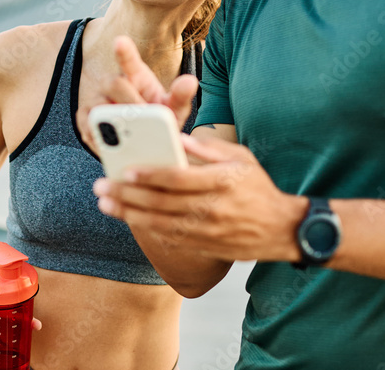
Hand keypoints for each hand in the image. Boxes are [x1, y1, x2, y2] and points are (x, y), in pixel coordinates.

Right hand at [76, 35, 198, 145]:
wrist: (144, 141)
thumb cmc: (159, 119)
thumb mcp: (174, 109)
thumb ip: (181, 96)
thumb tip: (190, 81)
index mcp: (135, 76)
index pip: (129, 60)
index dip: (125, 51)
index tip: (120, 41)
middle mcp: (112, 84)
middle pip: (115, 84)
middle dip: (130, 101)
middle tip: (143, 117)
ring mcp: (96, 101)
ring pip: (99, 108)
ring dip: (114, 122)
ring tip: (131, 136)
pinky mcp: (85, 120)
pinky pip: (89, 128)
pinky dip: (103, 139)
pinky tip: (116, 147)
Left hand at [92, 134, 306, 261]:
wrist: (282, 230)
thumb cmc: (259, 189)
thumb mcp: (241, 158)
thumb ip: (209, 148)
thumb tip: (178, 138)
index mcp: (222, 181)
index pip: (178, 179)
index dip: (150, 175)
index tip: (126, 170)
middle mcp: (212, 208)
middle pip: (161, 202)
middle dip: (127, 195)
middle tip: (102, 187)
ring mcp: (207, 230)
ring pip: (160, 223)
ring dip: (129, 214)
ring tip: (106, 204)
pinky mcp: (204, 245)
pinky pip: (170, 238)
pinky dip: (146, 229)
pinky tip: (129, 219)